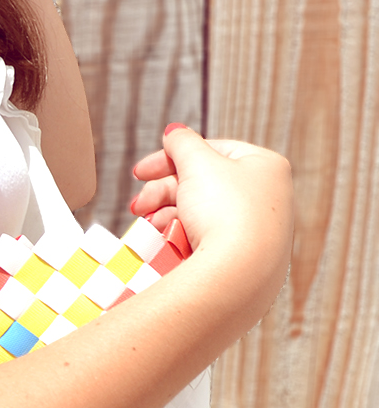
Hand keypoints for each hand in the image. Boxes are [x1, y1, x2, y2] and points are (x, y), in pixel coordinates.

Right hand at [132, 123, 292, 311]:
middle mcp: (267, 196)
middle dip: (163, 193)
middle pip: (201, 184)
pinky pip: (207, 239)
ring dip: (167, 216)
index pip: (212, 150)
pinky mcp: (244, 258)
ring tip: (149, 226)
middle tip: (139, 204)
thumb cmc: (227, 214)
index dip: (172, 157)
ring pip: (200, 213)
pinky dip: (182, 236)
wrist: (238, 274)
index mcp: (265, 166)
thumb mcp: (198, 164)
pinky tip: (165, 241)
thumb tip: (175, 132)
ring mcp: (257, 229)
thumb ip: (182, 143)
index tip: (141, 171)